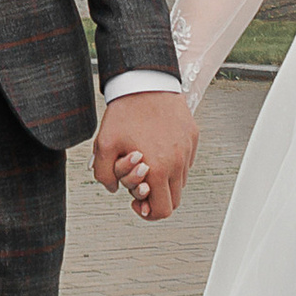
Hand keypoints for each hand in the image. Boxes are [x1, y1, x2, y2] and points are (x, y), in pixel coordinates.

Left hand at [93, 92, 197, 219]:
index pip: (162, 210)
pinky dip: (173, 164)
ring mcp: (187, 150)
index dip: (148, 213)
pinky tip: (157, 149)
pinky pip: (186, 162)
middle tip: (141, 186)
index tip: (137, 202)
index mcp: (158, 169)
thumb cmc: (126, 111)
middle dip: (156, 199)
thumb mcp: (103, 145)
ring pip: (181, 182)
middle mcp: (177, 163)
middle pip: (174, 201)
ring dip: (165, 181)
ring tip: (148, 163)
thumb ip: (104, 175)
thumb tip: (113, 189)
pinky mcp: (192, 138)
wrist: (145, 82)